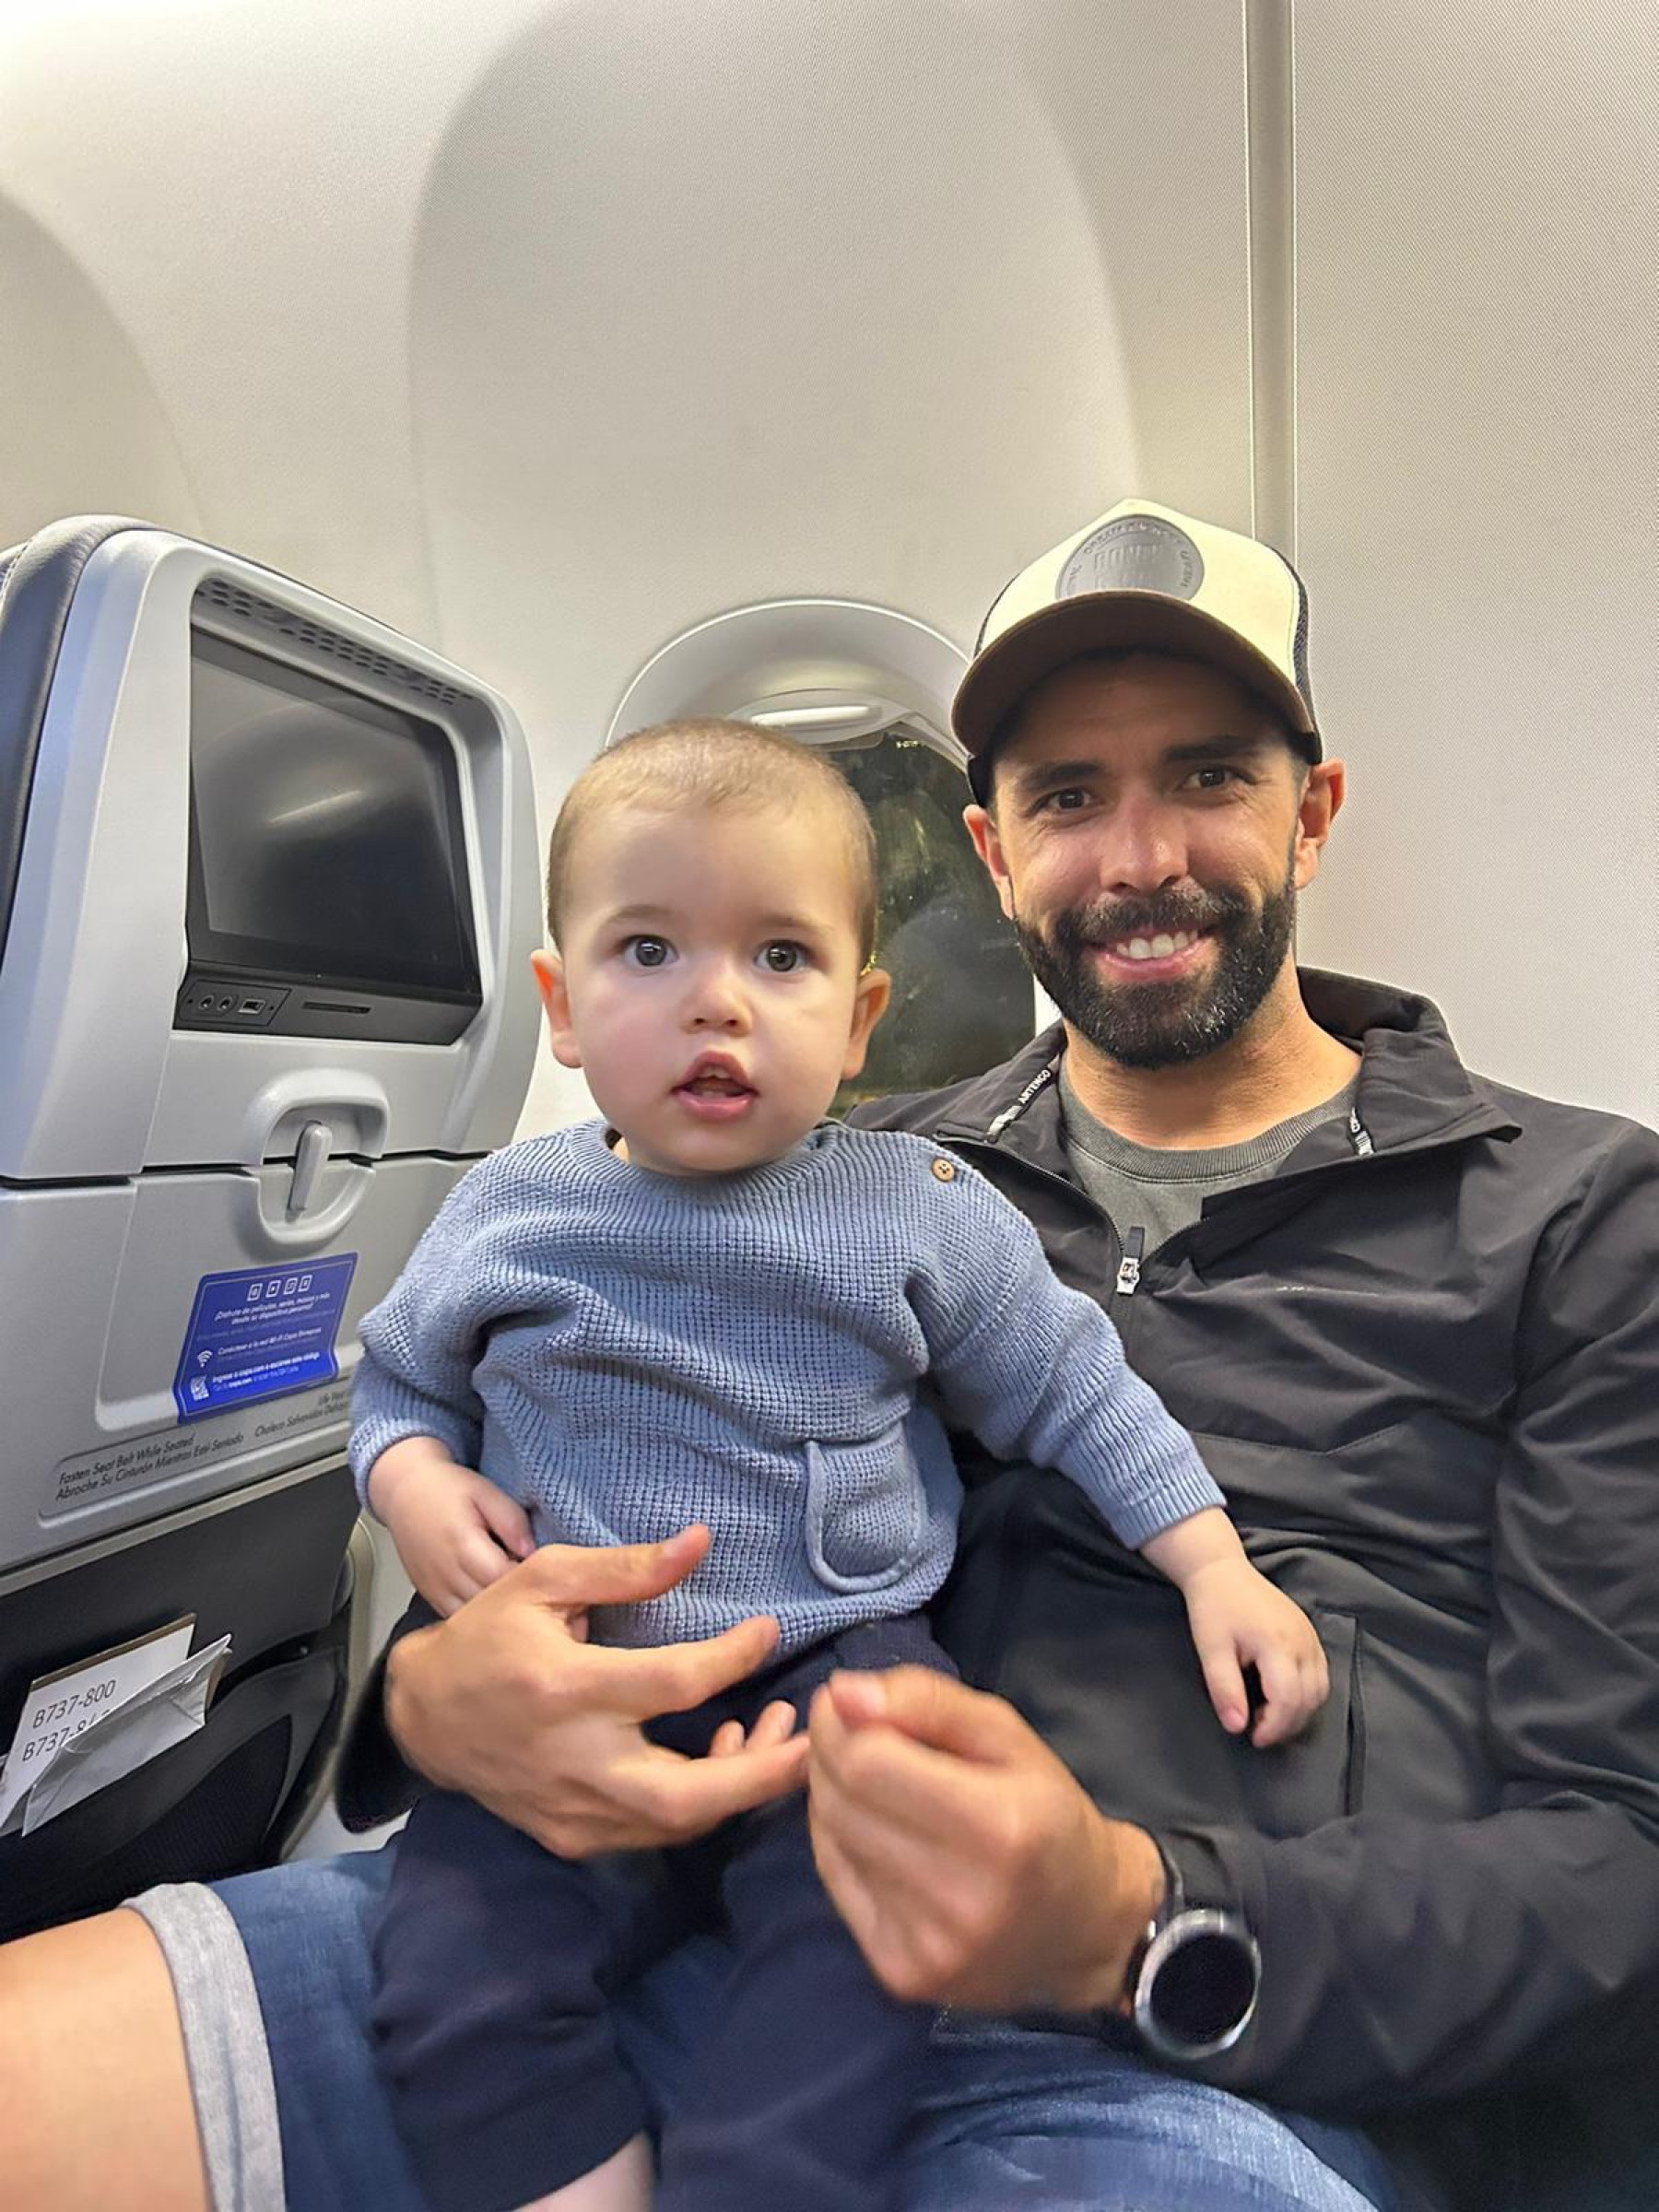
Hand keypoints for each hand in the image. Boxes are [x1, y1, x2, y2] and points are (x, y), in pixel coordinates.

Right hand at [370, 1445, 534, 1615]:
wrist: (403, 1493)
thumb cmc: (447, 1489)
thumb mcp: (486, 1492)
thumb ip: (512, 1521)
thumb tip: (532, 1552)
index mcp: (463, 1546)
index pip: (506, 1579)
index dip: (528, 1578)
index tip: (540, 1567)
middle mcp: (446, 1574)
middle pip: (491, 1605)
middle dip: (516, 1596)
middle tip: (529, 1578)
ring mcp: (435, 1590)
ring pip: (474, 1619)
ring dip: (497, 1609)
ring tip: (509, 1587)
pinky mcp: (429, 1597)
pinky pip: (457, 1617)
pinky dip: (477, 1615)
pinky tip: (489, 1598)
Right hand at [384, 1525, 808, 1854]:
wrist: (422, 1717)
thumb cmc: (487, 1636)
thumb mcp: (544, 1580)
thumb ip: (625, 1568)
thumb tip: (700, 1542)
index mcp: (566, 1687)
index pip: (675, 1683)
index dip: (734, 1658)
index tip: (767, 1631)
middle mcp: (573, 1760)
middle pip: (689, 1795)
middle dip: (764, 1774)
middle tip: (817, 1739)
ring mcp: (573, 1810)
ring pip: (679, 1824)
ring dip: (741, 1787)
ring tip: (777, 1736)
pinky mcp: (573, 1837)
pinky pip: (654, 1833)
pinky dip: (699, 1804)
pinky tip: (721, 1757)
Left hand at [806, 1666, 1164, 2011]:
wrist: (1085, 1924)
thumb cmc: (1048, 1811)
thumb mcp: (1007, 1734)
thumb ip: (926, 1701)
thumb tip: (842, 1693)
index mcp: (999, 1827)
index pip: (868, 1764)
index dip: (839, 1724)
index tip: (842, 1701)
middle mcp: (962, 1897)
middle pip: (841, 1802)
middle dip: (830, 1753)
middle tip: (849, 1733)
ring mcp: (929, 1946)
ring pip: (830, 1840)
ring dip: (830, 1795)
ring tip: (865, 1777)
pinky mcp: (902, 1973)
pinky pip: (837, 1883)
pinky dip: (841, 1842)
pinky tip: (871, 1826)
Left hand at [1182, 1560, 1329, 1746]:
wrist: (1223, 1571)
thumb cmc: (1213, 1608)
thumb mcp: (1210, 1650)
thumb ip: (1224, 1689)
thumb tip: (1236, 1728)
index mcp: (1277, 1644)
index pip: (1289, 1699)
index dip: (1273, 1727)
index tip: (1252, 1738)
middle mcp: (1303, 1642)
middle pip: (1309, 1699)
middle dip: (1286, 1725)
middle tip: (1258, 1731)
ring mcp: (1311, 1637)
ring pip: (1320, 1690)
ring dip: (1299, 1712)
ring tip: (1268, 1716)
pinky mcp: (1311, 1634)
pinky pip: (1321, 1674)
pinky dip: (1307, 1695)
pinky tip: (1281, 1696)